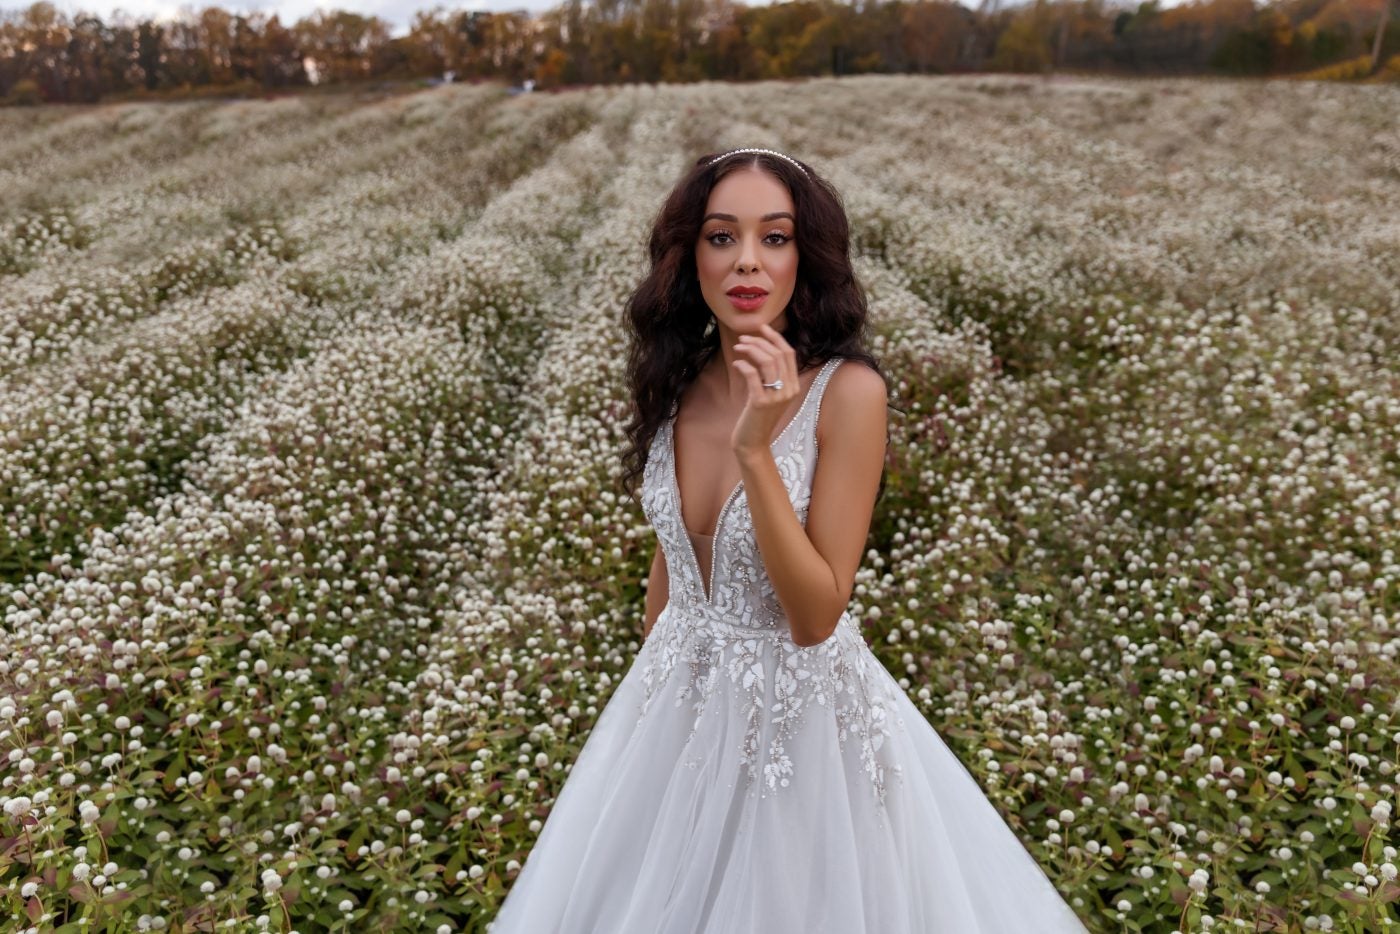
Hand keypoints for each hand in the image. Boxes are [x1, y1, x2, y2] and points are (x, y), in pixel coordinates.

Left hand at [730, 322, 799, 455]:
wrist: (753, 444)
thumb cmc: (758, 418)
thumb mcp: (770, 395)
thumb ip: (772, 377)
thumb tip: (762, 350)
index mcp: (794, 386)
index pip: (789, 354)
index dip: (775, 338)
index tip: (762, 327)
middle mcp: (789, 390)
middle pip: (778, 354)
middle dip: (760, 341)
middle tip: (743, 338)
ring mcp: (776, 397)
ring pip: (767, 362)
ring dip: (751, 350)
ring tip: (738, 347)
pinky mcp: (761, 403)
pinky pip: (752, 375)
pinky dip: (743, 365)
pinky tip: (736, 364)